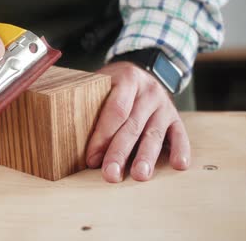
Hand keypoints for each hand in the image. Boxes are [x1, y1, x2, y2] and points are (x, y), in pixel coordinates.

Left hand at [85, 61, 190, 181]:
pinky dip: (180, 150)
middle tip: (111, 173)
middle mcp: (149, 92)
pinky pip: (180, 135)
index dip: (103, 136)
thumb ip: (88, 100)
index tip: (91, 158)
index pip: (115, 110)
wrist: (143, 71)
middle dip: (120, 152)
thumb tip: (65, 130)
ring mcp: (164, 105)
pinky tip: (178, 165)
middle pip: (133, 125)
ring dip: (146, 156)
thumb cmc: (113, 84)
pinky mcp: (175, 118)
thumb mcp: (102, 81)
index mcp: (128, 79)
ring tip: (139, 175)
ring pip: (154, 133)